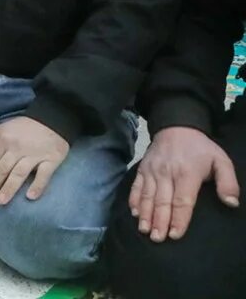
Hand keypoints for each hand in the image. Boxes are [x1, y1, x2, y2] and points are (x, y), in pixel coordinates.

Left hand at [0, 116, 69, 205]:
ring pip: (19, 173)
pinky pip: (44, 174)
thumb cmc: (22, 128)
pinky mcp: (51, 159)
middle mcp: (16, 147)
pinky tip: (30, 196)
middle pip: (2, 169)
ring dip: (9, 188)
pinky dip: (38, 185)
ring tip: (1, 201)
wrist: (52, 119)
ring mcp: (34, 154)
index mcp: (2, 140)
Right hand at [130, 125, 241, 241]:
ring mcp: (152, 171)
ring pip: (147, 196)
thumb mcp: (221, 161)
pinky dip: (134, 200)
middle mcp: (167, 173)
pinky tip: (135, 213)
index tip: (175, 234)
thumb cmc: (200, 148)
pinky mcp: (142, 169)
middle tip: (157, 238)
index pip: (182, 201)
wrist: (176, 126)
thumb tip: (231, 203)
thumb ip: (228, 182)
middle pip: (162, 201)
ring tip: (144, 230)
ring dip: (145, 214)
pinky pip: (136, 186)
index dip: (178, 219)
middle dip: (159, 221)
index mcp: (187, 173)